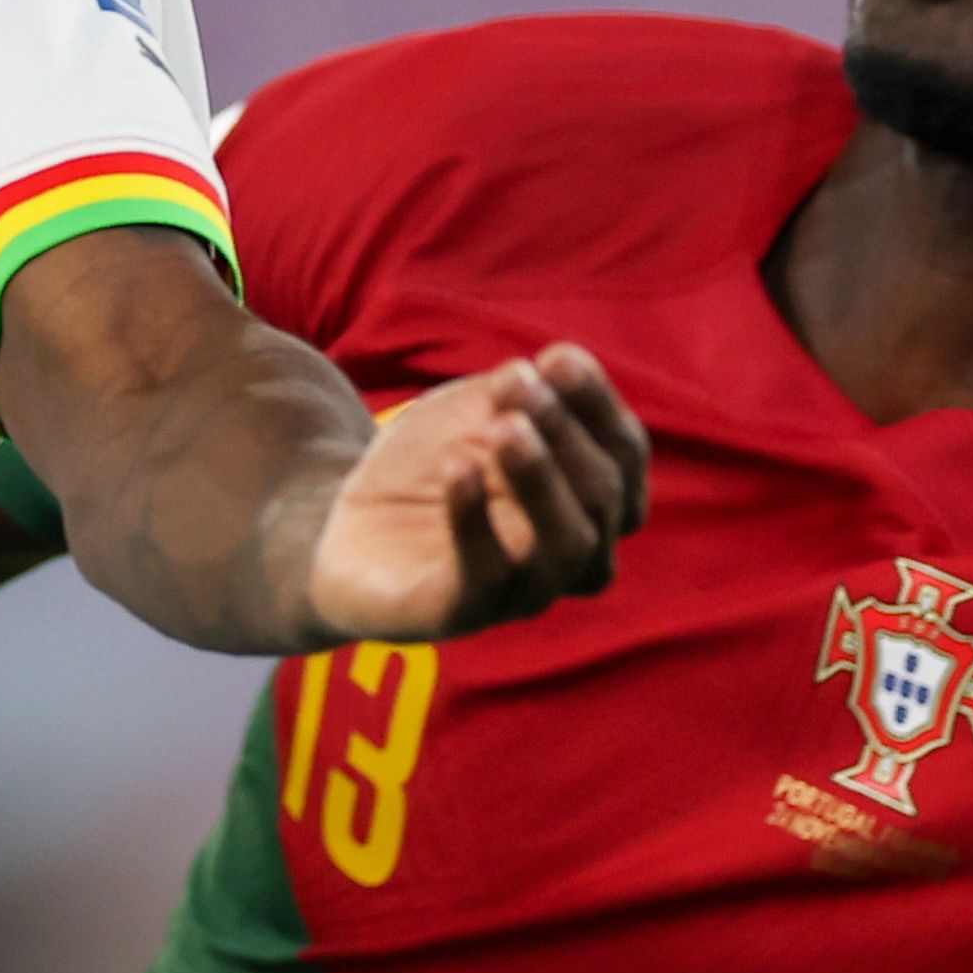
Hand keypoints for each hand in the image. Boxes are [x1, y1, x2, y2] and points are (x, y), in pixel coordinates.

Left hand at [301, 345, 645, 643]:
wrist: (347, 532)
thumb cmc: (430, 467)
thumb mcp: (471, 413)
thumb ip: (513, 391)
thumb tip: (552, 366)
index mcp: (586, 500)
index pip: (625, 456)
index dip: (600, 406)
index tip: (558, 357)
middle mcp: (570, 553)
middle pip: (603, 498)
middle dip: (566, 434)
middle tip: (519, 385)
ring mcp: (522, 591)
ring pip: (566, 548)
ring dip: (541, 480)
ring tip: (506, 428)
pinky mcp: (460, 614)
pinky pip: (485, 577)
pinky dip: (476, 520)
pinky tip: (456, 468)